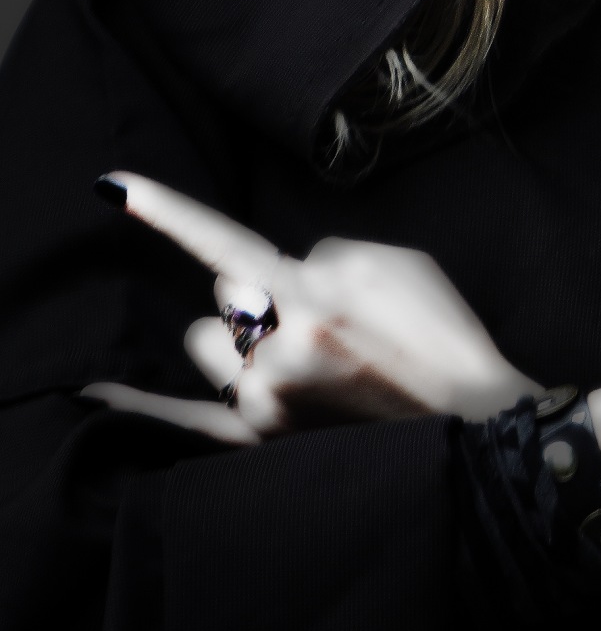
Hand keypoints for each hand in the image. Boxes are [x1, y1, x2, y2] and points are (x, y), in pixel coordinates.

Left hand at [91, 173, 540, 436]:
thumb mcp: (398, 264)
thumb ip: (325, 257)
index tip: (113, 186)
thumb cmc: (444, 336)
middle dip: (259, 299)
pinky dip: (141, 407)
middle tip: (322, 323)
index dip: (166, 211)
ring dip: (239, 343)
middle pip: (224, 301)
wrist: (477, 427)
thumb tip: (290, 277)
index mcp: (312, 296)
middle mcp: (277, 352)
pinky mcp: (268, 444)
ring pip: (209, 348)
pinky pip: (188, 422)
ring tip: (305, 362)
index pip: (221, 241)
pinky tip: (94, 392)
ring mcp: (268, 404)